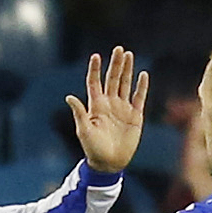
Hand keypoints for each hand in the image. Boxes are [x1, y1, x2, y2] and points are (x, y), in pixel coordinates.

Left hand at [71, 47, 149, 173]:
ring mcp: (122, 108)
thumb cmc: (93, 148)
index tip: (96, 56)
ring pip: (125, 84)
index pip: (95, 82)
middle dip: (116, 64)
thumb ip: (79, 113)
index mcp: (95, 105)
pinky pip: (139, 98)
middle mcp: (109, 104)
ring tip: (129, 55)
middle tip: (119, 49)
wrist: (109, 163)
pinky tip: (143, 75)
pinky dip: (141, 87)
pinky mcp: (135, 116)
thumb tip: (68, 97)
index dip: (95, 69)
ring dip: (127, 70)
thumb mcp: (84, 130)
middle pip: (112, 79)